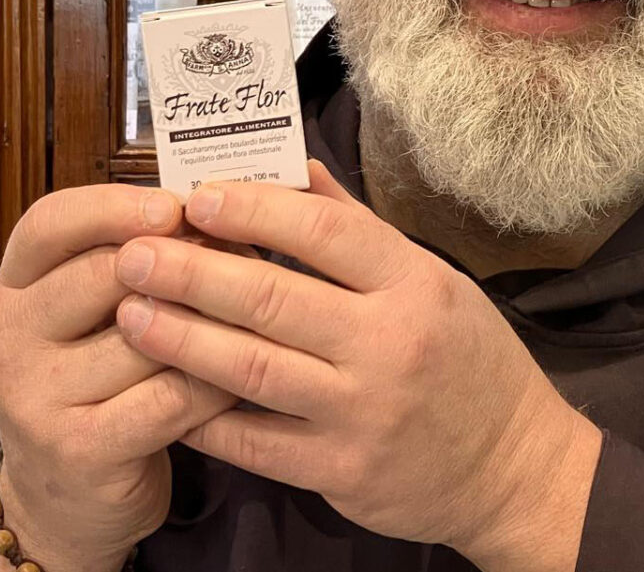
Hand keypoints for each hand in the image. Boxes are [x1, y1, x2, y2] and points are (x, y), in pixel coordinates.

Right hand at [0, 185, 247, 571]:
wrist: (63, 500)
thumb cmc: (99, 382)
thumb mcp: (94, 314)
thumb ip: (134, 259)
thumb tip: (218, 201)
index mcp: (15, 288)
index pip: (49, 223)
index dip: (113, 206)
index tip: (175, 205)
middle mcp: (11, 337)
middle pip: (106, 272)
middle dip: (186, 263)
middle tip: (245, 262)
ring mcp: (38, 397)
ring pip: (150, 335)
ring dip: (214, 325)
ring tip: (255, 320)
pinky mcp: (81, 450)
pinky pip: (171, 396)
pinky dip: (216, 384)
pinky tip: (241, 379)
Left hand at [111, 161, 602, 567]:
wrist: (513, 469)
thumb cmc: (471, 362)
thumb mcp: (435, 282)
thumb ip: (361, 232)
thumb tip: (297, 171)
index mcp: (414, 285)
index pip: (323, 232)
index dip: (252, 210)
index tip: (195, 197)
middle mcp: (389, 344)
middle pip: (271, 298)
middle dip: (191, 272)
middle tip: (132, 252)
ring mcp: (363, 412)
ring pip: (252, 369)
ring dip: (181, 338)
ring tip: (129, 312)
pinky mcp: (341, 471)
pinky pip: (256, 441)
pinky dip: (203, 415)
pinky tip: (160, 388)